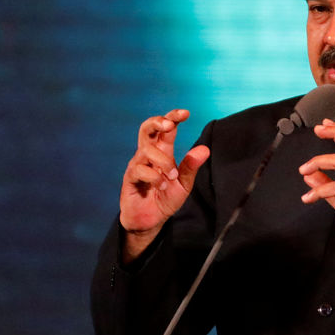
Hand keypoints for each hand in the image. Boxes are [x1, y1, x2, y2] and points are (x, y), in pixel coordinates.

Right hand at [119, 109, 209, 261]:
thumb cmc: (165, 199)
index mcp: (162, 151)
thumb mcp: (184, 184)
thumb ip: (191, 166)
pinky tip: (161, 186)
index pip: (166, 128)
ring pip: (146, 150)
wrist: (150, 221)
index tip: (186, 113)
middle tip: (169, 125)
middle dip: (157, 122)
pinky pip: (140, 170)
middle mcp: (148, 154)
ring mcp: (137, 165)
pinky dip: (154, 177)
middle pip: (146, 128)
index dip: (173, 117)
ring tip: (171, 177)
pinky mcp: (130, 178)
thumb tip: (205, 149)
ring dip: (163, 162)